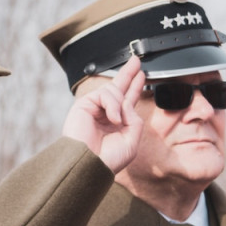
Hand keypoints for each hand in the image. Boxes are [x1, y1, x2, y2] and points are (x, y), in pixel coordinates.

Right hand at [62, 57, 144, 173]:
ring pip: (114, 92)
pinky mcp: (84, 105)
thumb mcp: (131, 141)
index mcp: (117, 123)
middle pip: (118, 88)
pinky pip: (104, 95)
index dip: (135, 87)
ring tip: (117, 121)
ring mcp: (94, 109)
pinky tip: (112, 119)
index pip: (127, 101)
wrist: (89, 165)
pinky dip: (112, 106)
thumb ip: (134, 121)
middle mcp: (105, 114)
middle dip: (128, 73)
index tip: (141, 75)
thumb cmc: (107, 159)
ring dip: (120, 104)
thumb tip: (127, 104)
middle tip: (136, 60)